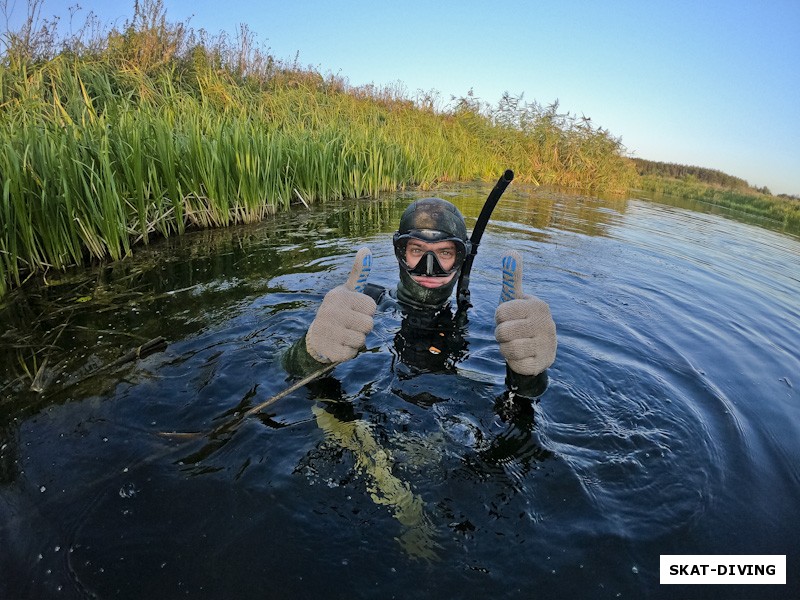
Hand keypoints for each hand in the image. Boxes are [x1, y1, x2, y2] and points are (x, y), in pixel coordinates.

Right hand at [305, 248, 376, 363]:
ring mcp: (328, 331)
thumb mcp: (347, 292)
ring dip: (356, 341)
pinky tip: (338, 345)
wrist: (316, 336)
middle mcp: (331, 311)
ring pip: (361, 340)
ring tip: (343, 335)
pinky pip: (351, 354)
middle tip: (348, 325)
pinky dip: (348, 352)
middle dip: (362, 328)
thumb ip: (358, 273)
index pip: (372, 307)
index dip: (366, 312)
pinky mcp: (327, 349)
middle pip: (369, 325)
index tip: (353, 311)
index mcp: (338, 296)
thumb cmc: (338, 311)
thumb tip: (366, 249)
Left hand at [495, 251, 556, 375]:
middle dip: (501, 335)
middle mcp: (546, 324)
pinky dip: (513, 362)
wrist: (536, 351)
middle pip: (502, 331)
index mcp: (538, 306)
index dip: (500, 318)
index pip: (500, 312)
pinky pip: (515, 364)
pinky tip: (523, 357)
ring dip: (506, 349)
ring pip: (508, 349)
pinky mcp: (542, 363)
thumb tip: (511, 250)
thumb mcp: (515, 300)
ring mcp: (546, 345)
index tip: (510, 319)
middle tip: (512, 334)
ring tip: (516, 345)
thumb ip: (512, 277)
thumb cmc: (521, 321)